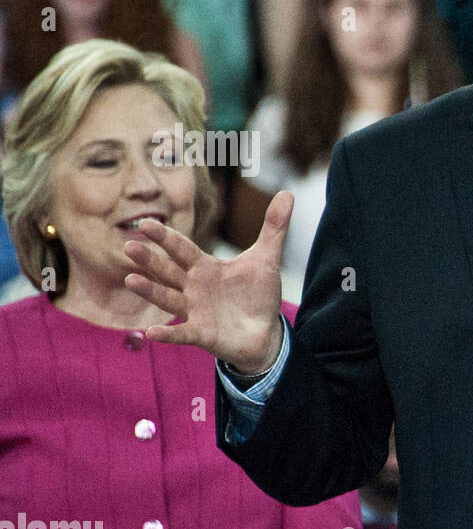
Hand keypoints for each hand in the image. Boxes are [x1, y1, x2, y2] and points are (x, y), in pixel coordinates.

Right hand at [122, 190, 291, 373]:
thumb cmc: (257, 294)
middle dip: (150, 260)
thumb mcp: (267, 258)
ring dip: (151, 291)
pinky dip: (168, 334)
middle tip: (129, 246)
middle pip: (168, 271)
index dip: (165, 237)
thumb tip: (287, 193)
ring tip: (131, 280)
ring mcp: (195, 312)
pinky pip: (182, 334)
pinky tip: (150, 333)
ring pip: (168, 299)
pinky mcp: (202, 334)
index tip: (145, 224)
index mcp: (205, 268)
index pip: (181, 249)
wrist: (265, 332)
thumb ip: (274, 227)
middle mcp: (193, 288)